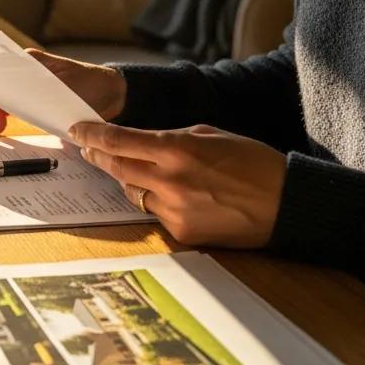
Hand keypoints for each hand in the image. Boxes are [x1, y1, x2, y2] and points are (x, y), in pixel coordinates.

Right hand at [0, 48, 126, 132]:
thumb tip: (6, 98)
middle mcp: (25, 71)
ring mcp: (29, 85)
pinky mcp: (36, 98)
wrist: (115, 94)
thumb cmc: (90, 85)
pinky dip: (1, 114)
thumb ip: (35, 90)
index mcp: (28, 63)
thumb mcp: (61, 87)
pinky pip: (11, 104)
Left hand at [68, 121, 287, 247]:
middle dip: (99, 156)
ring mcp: (174, 210)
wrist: (287, 203)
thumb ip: (169, 138)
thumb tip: (140, 142)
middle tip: (87, 148)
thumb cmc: (251, 161)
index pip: (118, 141)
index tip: (77, 130)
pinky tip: (176, 195)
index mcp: (176, 149)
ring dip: (129, 179)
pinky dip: (158, 202)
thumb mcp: (208, 133)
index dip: (92, 135)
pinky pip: (156, 214)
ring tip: (134, 168)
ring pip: (133, 192)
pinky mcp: (182, 233)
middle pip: (116, 167)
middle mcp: (169, 181)